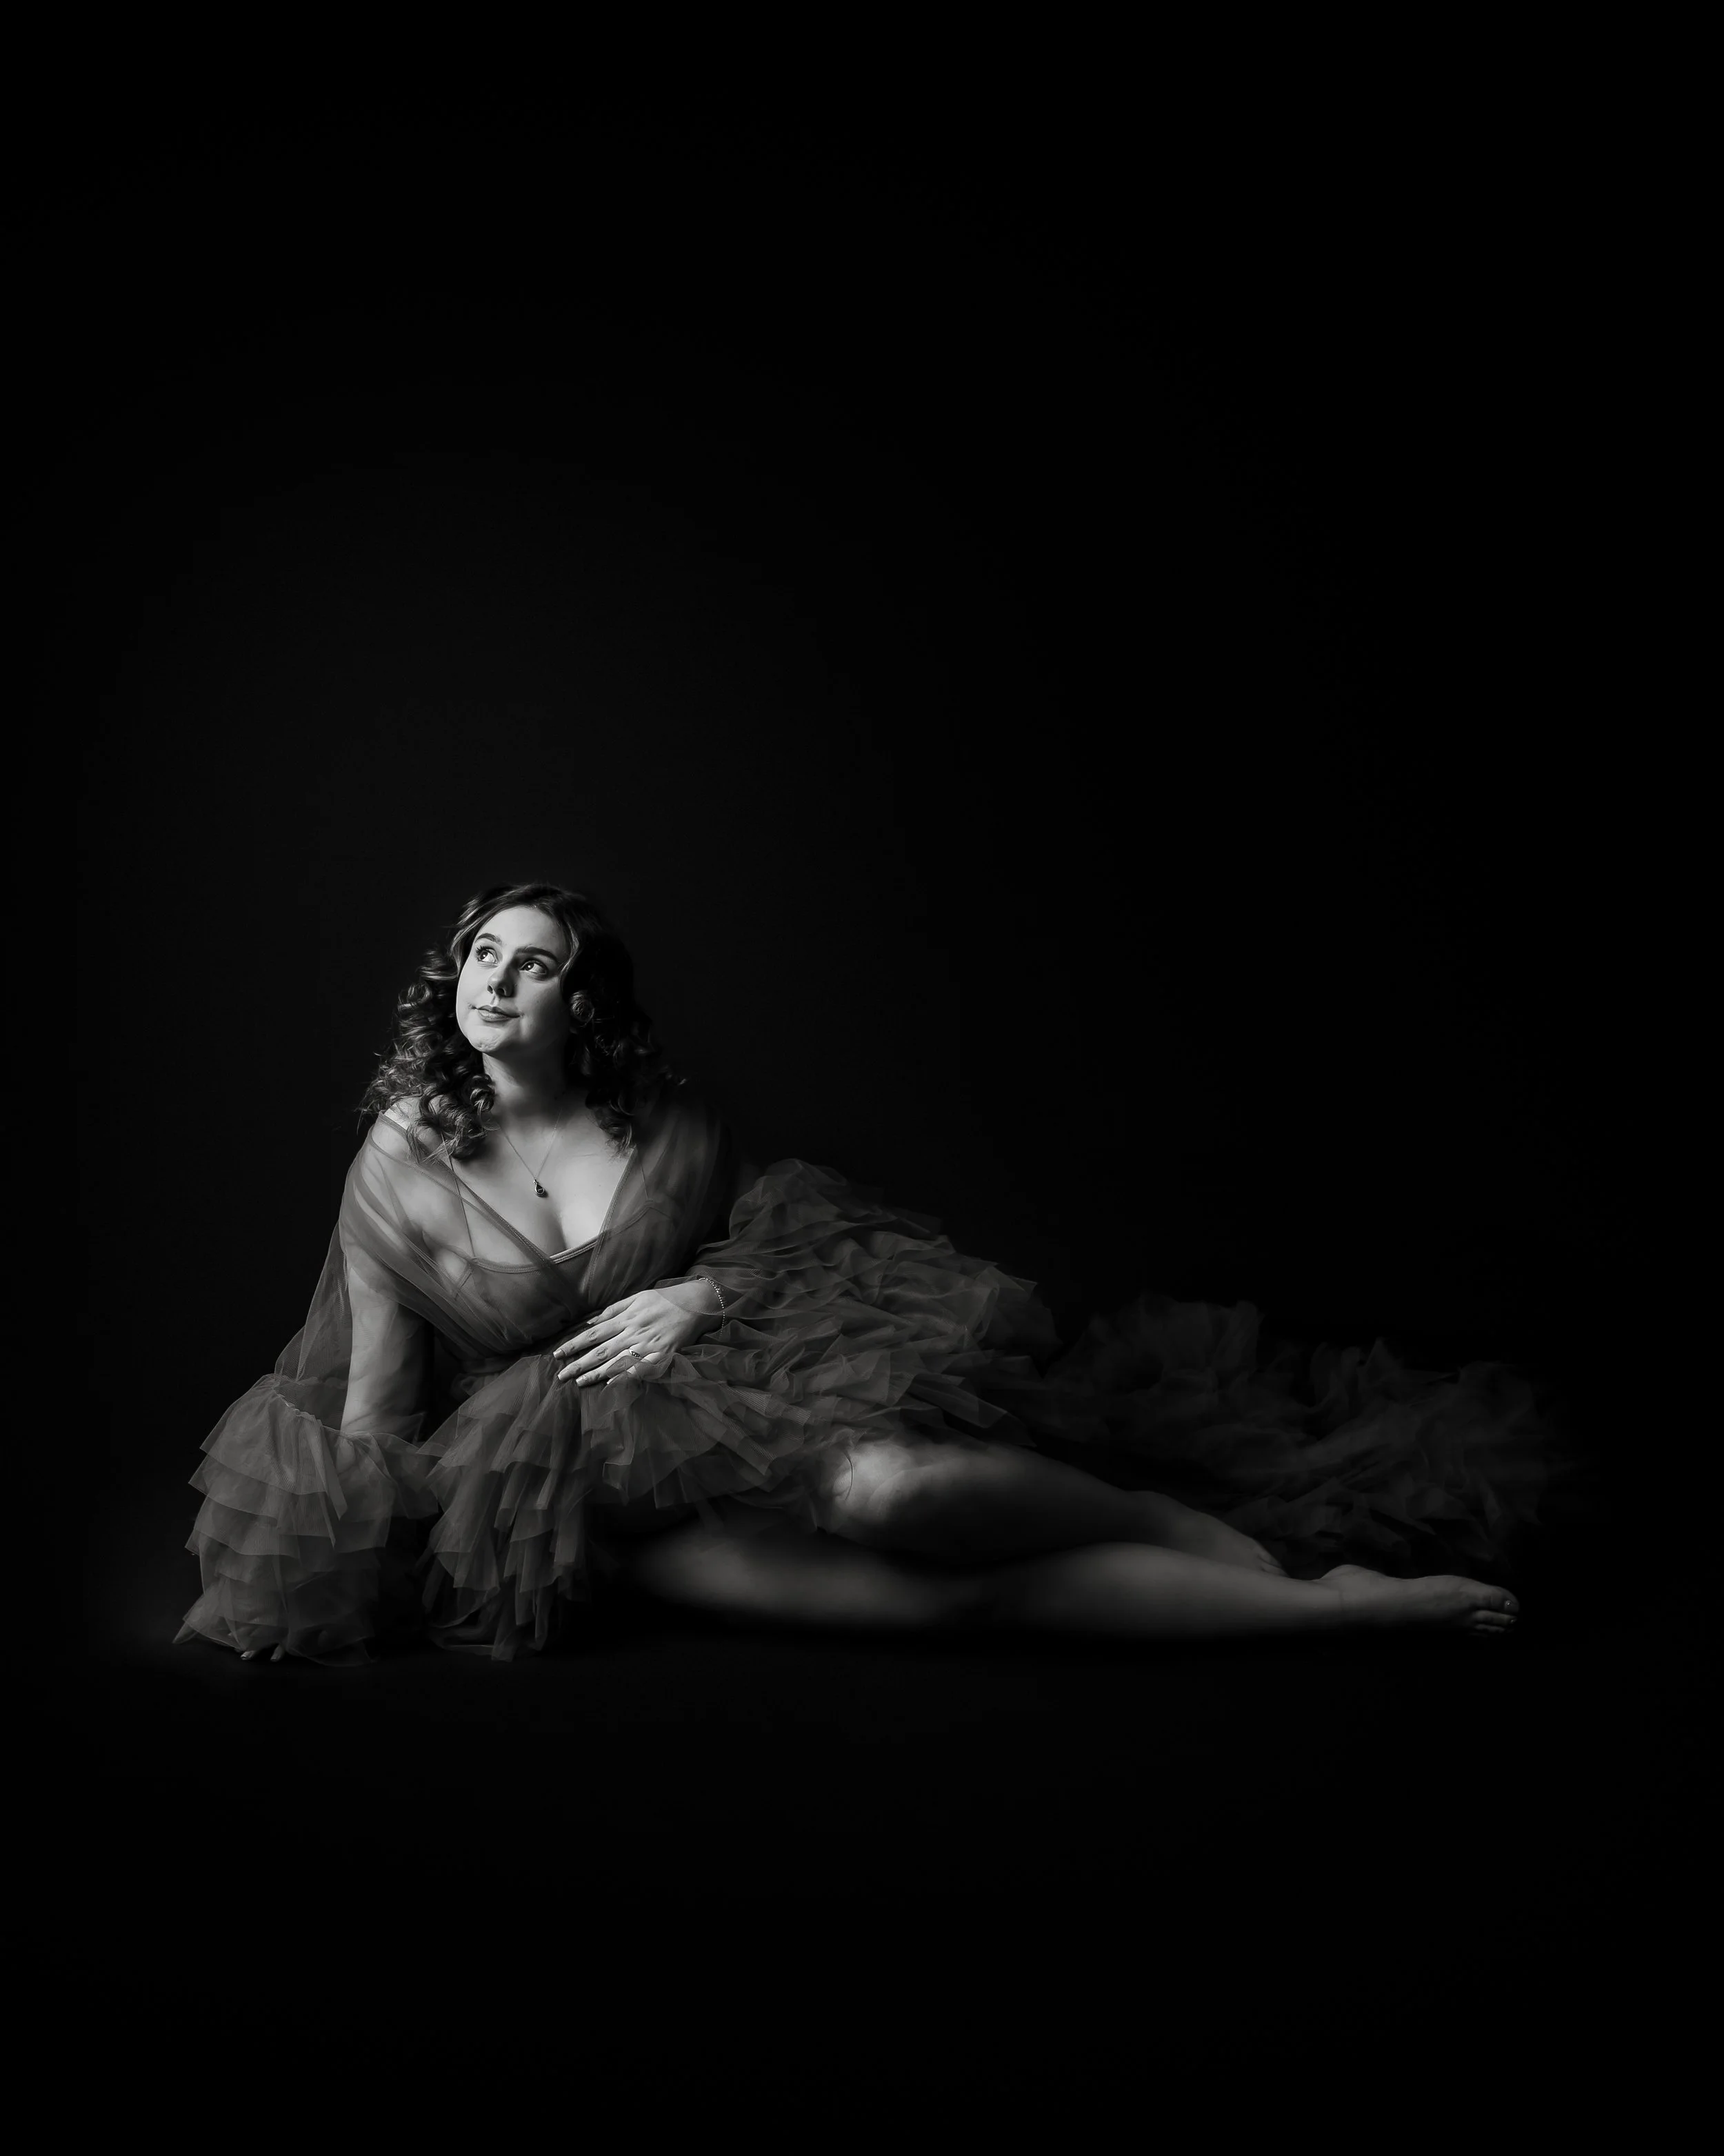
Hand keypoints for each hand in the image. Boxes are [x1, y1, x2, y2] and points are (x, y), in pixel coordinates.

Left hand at [553, 1284, 718, 1386]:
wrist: (696, 1304)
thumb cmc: (664, 1300)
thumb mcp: (637, 1297)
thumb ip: (613, 1310)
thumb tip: (590, 1322)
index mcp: (626, 1317)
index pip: (593, 1334)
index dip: (574, 1345)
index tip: (557, 1354)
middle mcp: (633, 1332)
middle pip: (600, 1351)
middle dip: (579, 1364)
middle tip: (560, 1376)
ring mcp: (647, 1346)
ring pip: (616, 1362)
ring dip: (596, 1374)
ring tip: (578, 1382)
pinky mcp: (661, 1356)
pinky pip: (640, 1370)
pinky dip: (624, 1378)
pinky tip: (610, 1386)